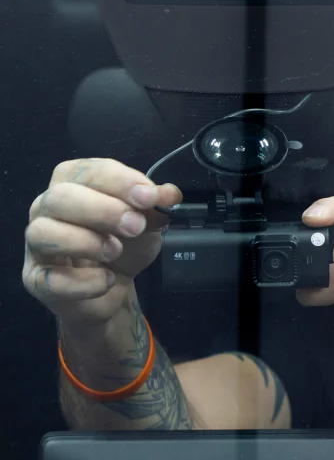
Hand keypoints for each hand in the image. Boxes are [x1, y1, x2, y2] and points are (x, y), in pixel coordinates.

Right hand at [23, 158, 181, 325]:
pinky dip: (83, 281)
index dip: (119, 181)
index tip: (149, 197)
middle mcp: (47, 209)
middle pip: (60, 197)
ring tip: (115, 251)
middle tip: (135, 226)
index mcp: (73, 184)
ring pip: (43, 233)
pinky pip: (50, 280)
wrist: (115, 289)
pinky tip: (107, 280)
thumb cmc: (125, 245)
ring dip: (86, 242)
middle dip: (102, 210)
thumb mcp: (147, 222)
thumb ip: (156, 206)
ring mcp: (37, 245)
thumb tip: (170, 194)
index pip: (86, 171)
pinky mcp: (38, 281)